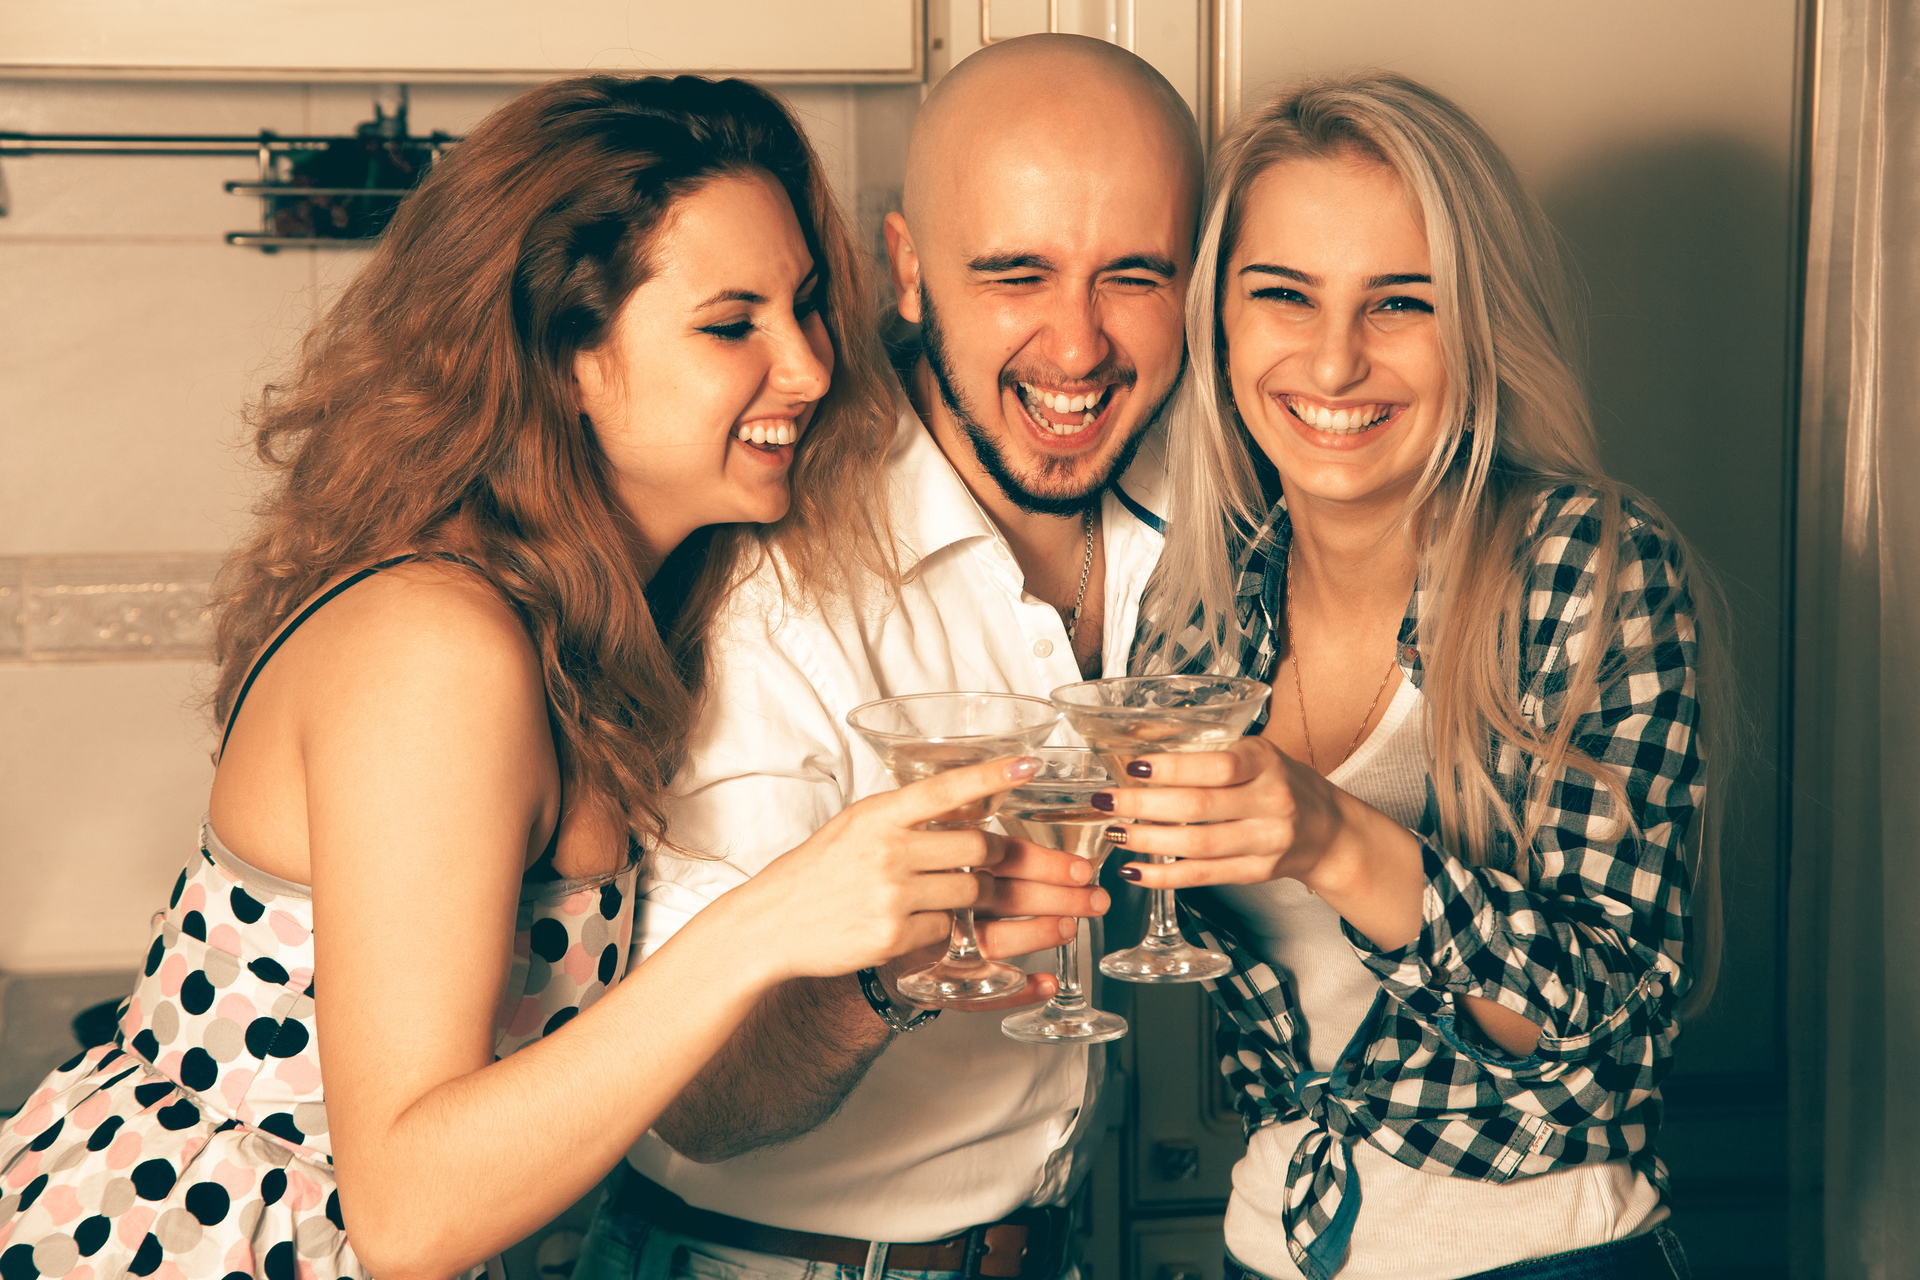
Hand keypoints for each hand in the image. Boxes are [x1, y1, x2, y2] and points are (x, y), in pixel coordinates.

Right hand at [733, 755, 1097, 982]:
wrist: (770, 924)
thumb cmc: (816, 874)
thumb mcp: (855, 828)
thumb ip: (904, 818)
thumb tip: (964, 806)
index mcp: (878, 814)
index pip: (945, 789)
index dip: (990, 777)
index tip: (1028, 768)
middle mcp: (886, 849)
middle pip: (978, 849)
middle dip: (1025, 865)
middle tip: (1069, 873)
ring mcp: (889, 893)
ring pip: (972, 892)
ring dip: (989, 899)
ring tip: (1006, 903)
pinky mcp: (892, 935)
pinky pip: (948, 929)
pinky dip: (951, 929)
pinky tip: (938, 927)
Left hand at [1089, 737, 1347, 889]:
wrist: (1328, 830)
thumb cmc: (1279, 782)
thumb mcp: (1255, 753)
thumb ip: (1209, 752)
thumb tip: (1138, 747)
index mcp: (1265, 763)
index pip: (1217, 766)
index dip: (1172, 768)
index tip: (1133, 767)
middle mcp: (1269, 802)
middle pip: (1199, 807)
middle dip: (1145, 805)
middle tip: (1106, 801)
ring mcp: (1266, 841)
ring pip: (1198, 845)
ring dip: (1148, 841)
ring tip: (1115, 833)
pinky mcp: (1257, 872)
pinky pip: (1204, 876)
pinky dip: (1165, 876)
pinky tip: (1135, 872)